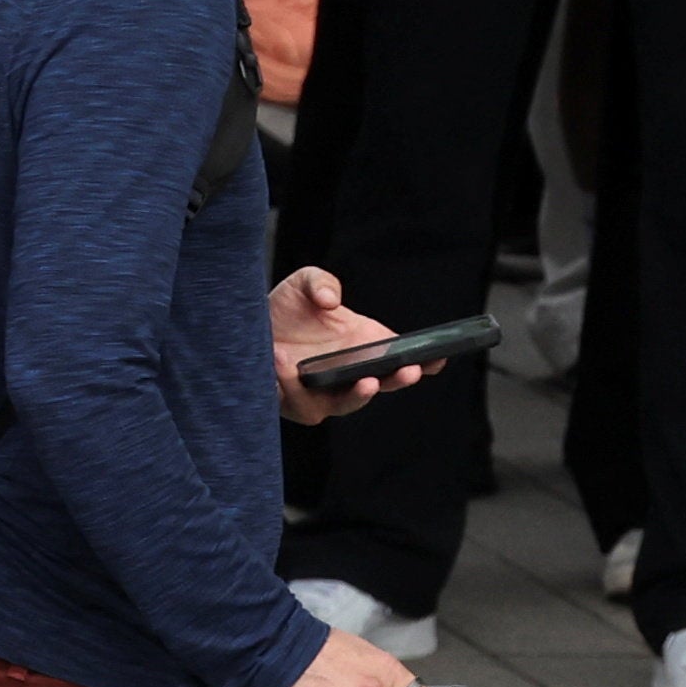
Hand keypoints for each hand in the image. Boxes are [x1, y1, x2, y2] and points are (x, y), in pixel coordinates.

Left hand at [271, 266, 423, 420]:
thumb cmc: (285, 306)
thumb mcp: (305, 282)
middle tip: (406, 370)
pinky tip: (282, 363)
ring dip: (355, 395)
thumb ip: (321, 282)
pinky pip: (302, 403)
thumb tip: (331, 301)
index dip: (425, 362)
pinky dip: (294, 386)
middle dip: (398, 380)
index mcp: (365, 346)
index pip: (402, 359)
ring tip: (362, 379)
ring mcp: (325, 391)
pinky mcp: (297, 403)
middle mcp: (350, 373)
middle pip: (383, 385)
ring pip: (347, 404)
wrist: (247, 323)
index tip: (438, 358)